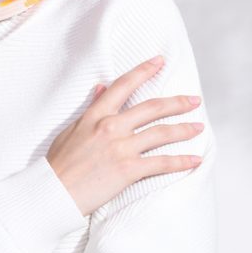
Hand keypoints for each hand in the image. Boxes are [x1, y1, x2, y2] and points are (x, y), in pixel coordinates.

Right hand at [46, 56, 202, 215]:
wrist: (52, 192)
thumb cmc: (59, 164)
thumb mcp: (71, 129)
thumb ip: (90, 109)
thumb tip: (101, 89)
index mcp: (96, 115)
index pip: (124, 85)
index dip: (144, 70)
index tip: (160, 61)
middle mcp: (111, 126)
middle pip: (153, 107)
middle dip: (178, 102)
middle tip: (194, 100)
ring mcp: (121, 147)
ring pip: (162, 133)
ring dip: (184, 129)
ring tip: (199, 128)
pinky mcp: (128, 169)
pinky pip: (162, 163)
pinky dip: (181, 161)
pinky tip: (195, 160)